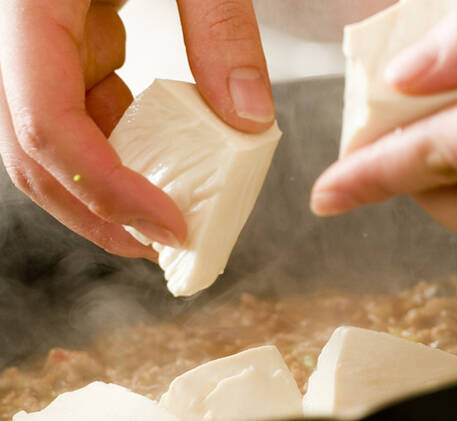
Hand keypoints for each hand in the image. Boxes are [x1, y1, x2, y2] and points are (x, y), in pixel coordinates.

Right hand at [0, 0, 273, 258]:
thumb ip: (221, 29)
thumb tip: (251, 118)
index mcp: (32, 8)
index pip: (44, 122)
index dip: (104, 189)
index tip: (171, 226)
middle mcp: (22, 38)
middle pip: (35, 151)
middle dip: (97, 212)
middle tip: (162, 246)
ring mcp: (42, 47)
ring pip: (57, 140)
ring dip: (109, 187)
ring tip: (167, 216)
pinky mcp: (71, 47)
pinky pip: (83, 113)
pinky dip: (123, 149)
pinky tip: (164, 163)